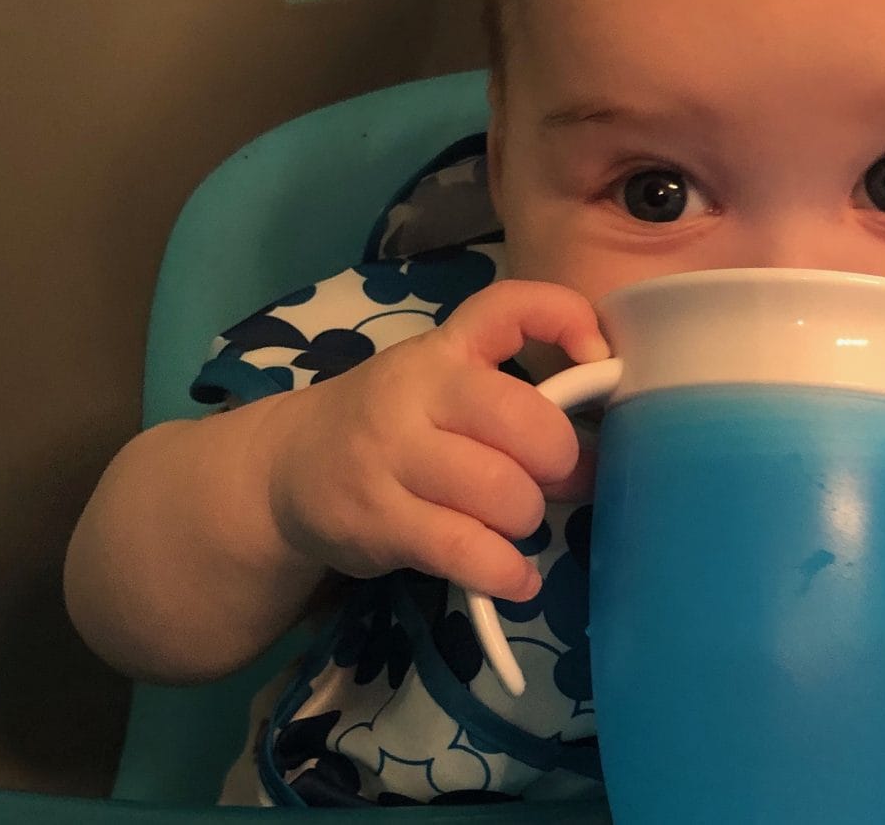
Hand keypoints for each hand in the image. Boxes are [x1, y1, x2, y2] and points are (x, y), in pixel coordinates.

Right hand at [260, 280, 608, 602]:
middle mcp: (417, 393)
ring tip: (514, 525)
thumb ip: (511, 400)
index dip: (565, 321)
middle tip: (552, 478)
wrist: (284, 472)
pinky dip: (507, 572)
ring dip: (527, 518)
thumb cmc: (390, 427)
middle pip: (522, 419)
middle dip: (558, 459)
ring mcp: (391, 456)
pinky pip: (467, 550)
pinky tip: (514, 577)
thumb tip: (599, 447)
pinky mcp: (378, 520)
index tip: (600, 359)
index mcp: (443, 350)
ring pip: (502, 492)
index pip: (505, 306)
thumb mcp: (440, 388)